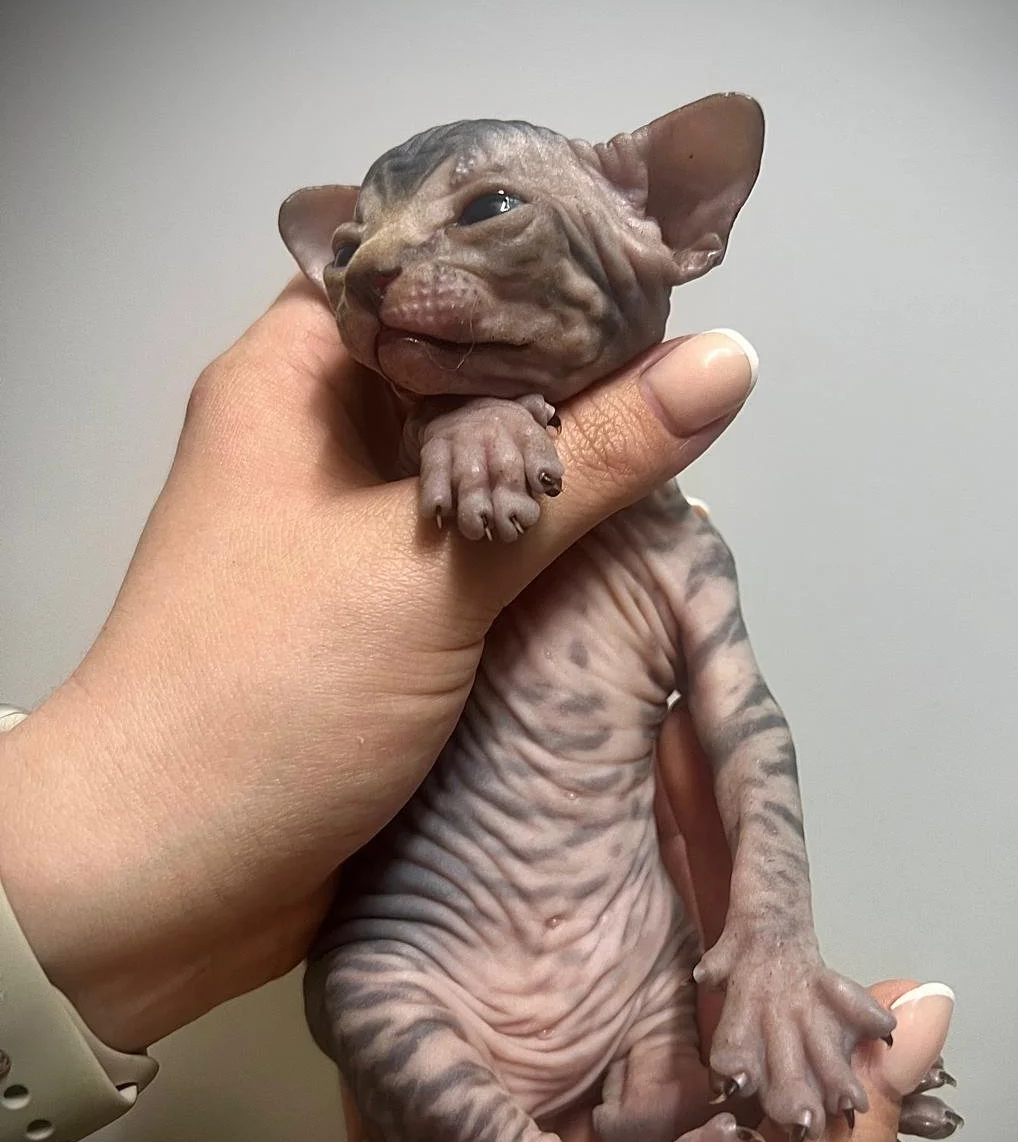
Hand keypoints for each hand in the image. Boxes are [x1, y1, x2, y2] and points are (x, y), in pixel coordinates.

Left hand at [0, 284, 756, 1049]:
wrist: (164, 881)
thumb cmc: (271, 691)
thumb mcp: (437, 564)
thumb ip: (589, 463)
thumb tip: (729, 360)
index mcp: (293, 378)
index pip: (424, 267)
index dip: (532, 260)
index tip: (648, 261)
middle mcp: (318, 437)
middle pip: (462, 368)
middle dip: (571, 372)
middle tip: (696, 356)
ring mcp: (347, 529)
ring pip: (478, 464)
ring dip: (566, 468)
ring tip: (693, 435)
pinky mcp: (378, 612)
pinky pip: (476, 548)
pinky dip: (544, 546)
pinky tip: (637, 536)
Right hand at [178, 707, 957, 1141]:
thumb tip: (930, 1018)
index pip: (720, 1032)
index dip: (726, 912)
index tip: (717, 778)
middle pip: (611, 1009)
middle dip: (619, 892)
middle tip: (611, 755)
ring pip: (506, 1026)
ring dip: (509, 930)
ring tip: (522, 801)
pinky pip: (403, 1081)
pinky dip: (405, 1013)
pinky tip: (413, 910)